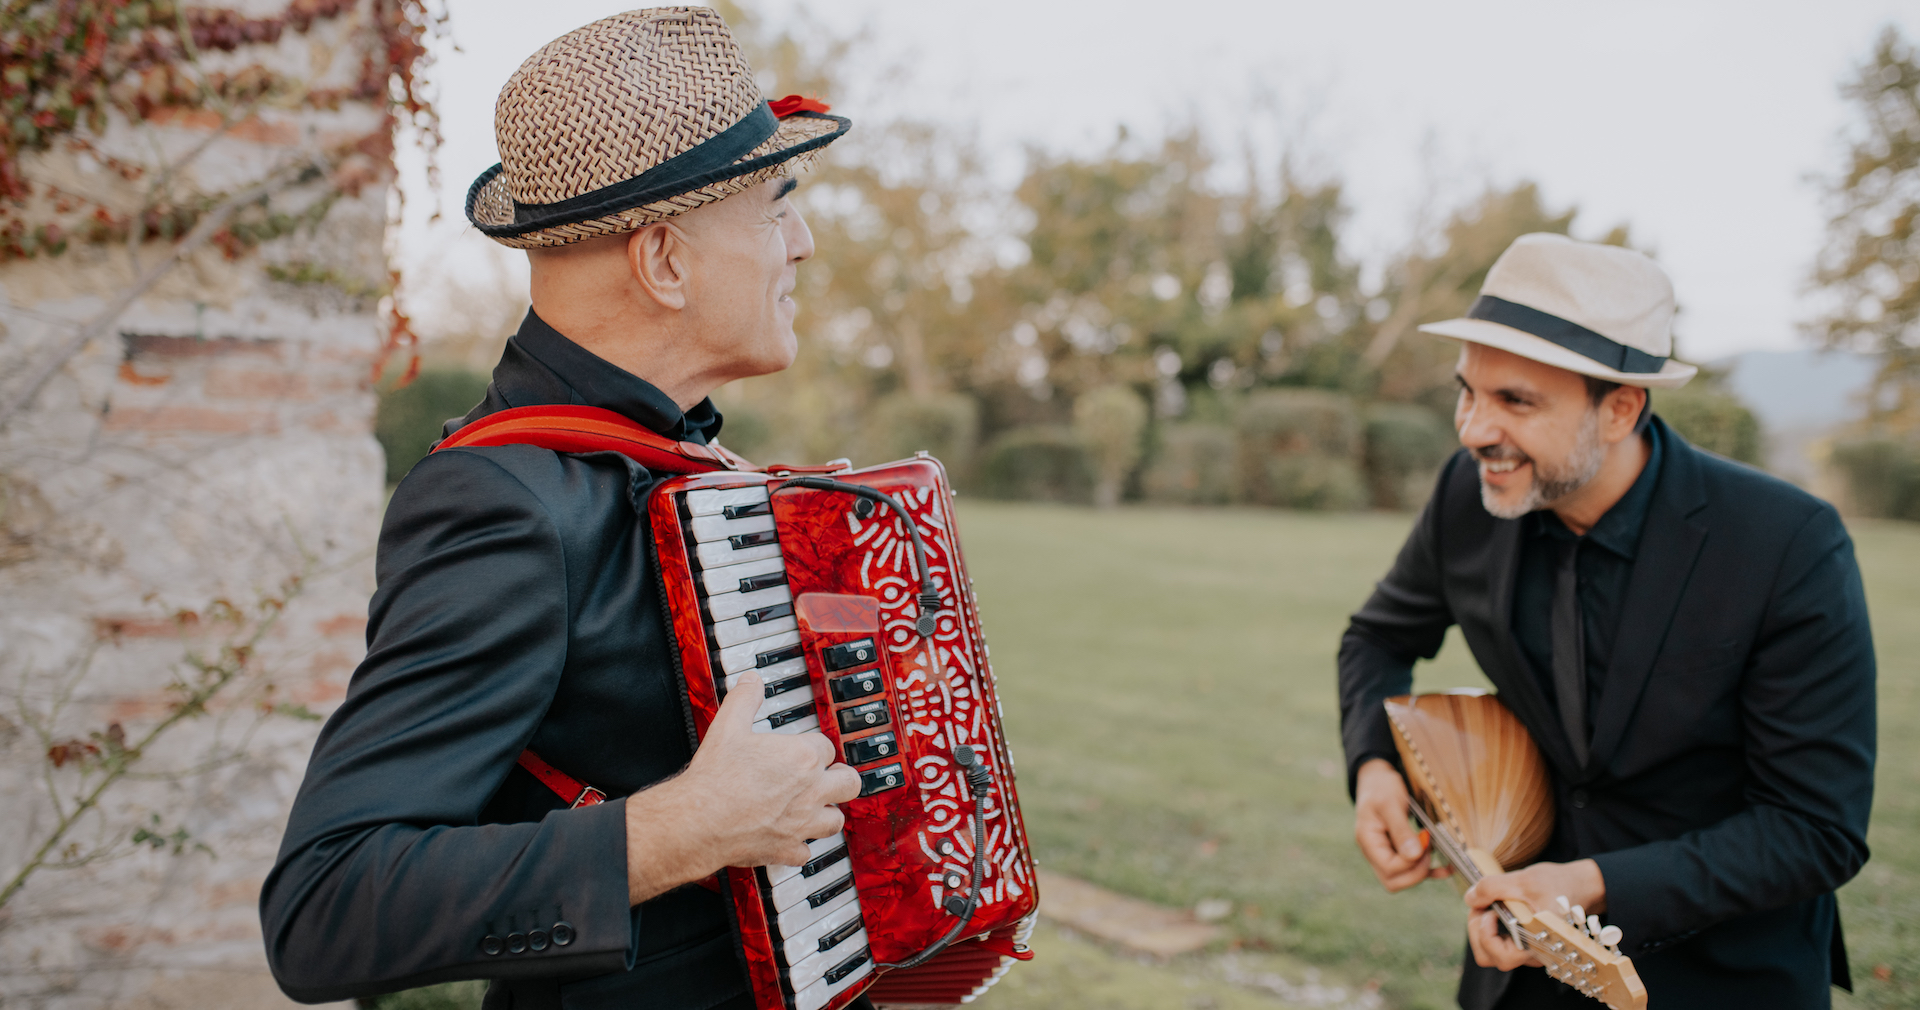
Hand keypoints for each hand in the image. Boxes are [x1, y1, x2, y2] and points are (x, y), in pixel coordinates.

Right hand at [624, 672, 861, 903]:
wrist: (699, 820)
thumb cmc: (716, 777)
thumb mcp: (728, 725)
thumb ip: (745, 699)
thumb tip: (752, 682)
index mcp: (803, 757)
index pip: (827, 747)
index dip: (816, 747)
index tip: (806, 748)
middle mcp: (810, 791)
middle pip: (848, 783)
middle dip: (841, 778)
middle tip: (832, 776)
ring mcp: (801, 823)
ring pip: (835, 821)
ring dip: (828, 813)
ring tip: (817, 808)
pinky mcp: (787, 850)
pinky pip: (806, 852)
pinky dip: (800, 847)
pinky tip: (789, 840)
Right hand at [1352, 758, 1449, 890]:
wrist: (1377, 778)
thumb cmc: (1381, 787)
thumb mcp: (1390, 804)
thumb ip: (1400, 830)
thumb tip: (1413, 855)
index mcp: (1368, 841)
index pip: (1389, 869)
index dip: (1410, 861)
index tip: (1423, 839)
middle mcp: (1374, 853)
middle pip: (1394, 881)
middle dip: (1416, 870)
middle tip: (1428, 848)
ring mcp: (1385, 854)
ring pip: (1403, 879)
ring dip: (1422, 870)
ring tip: (1432, 848)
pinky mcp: (1397, 852)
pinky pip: (1412, 871)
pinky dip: (1430, 871)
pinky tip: (1445, 867)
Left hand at [1463, 858, 1605, 970]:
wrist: (1581, 885)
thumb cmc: (1559, 884)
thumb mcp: (1525, 879)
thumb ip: (1493, 887)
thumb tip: (1470, 899)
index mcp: (1537, 945)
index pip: (1501, 956)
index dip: (1486, 934)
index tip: (1490, 909)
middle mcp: (1532, 953)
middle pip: (1489, 956)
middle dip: (1477, 929)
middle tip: (1481, 903)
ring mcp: (1528, 949)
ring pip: (1491, 951)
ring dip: (1480, 927)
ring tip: (1487, 903)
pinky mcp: (1524, 941)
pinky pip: (1498, 942)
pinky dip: (1489, 926)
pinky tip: (1495, 906)